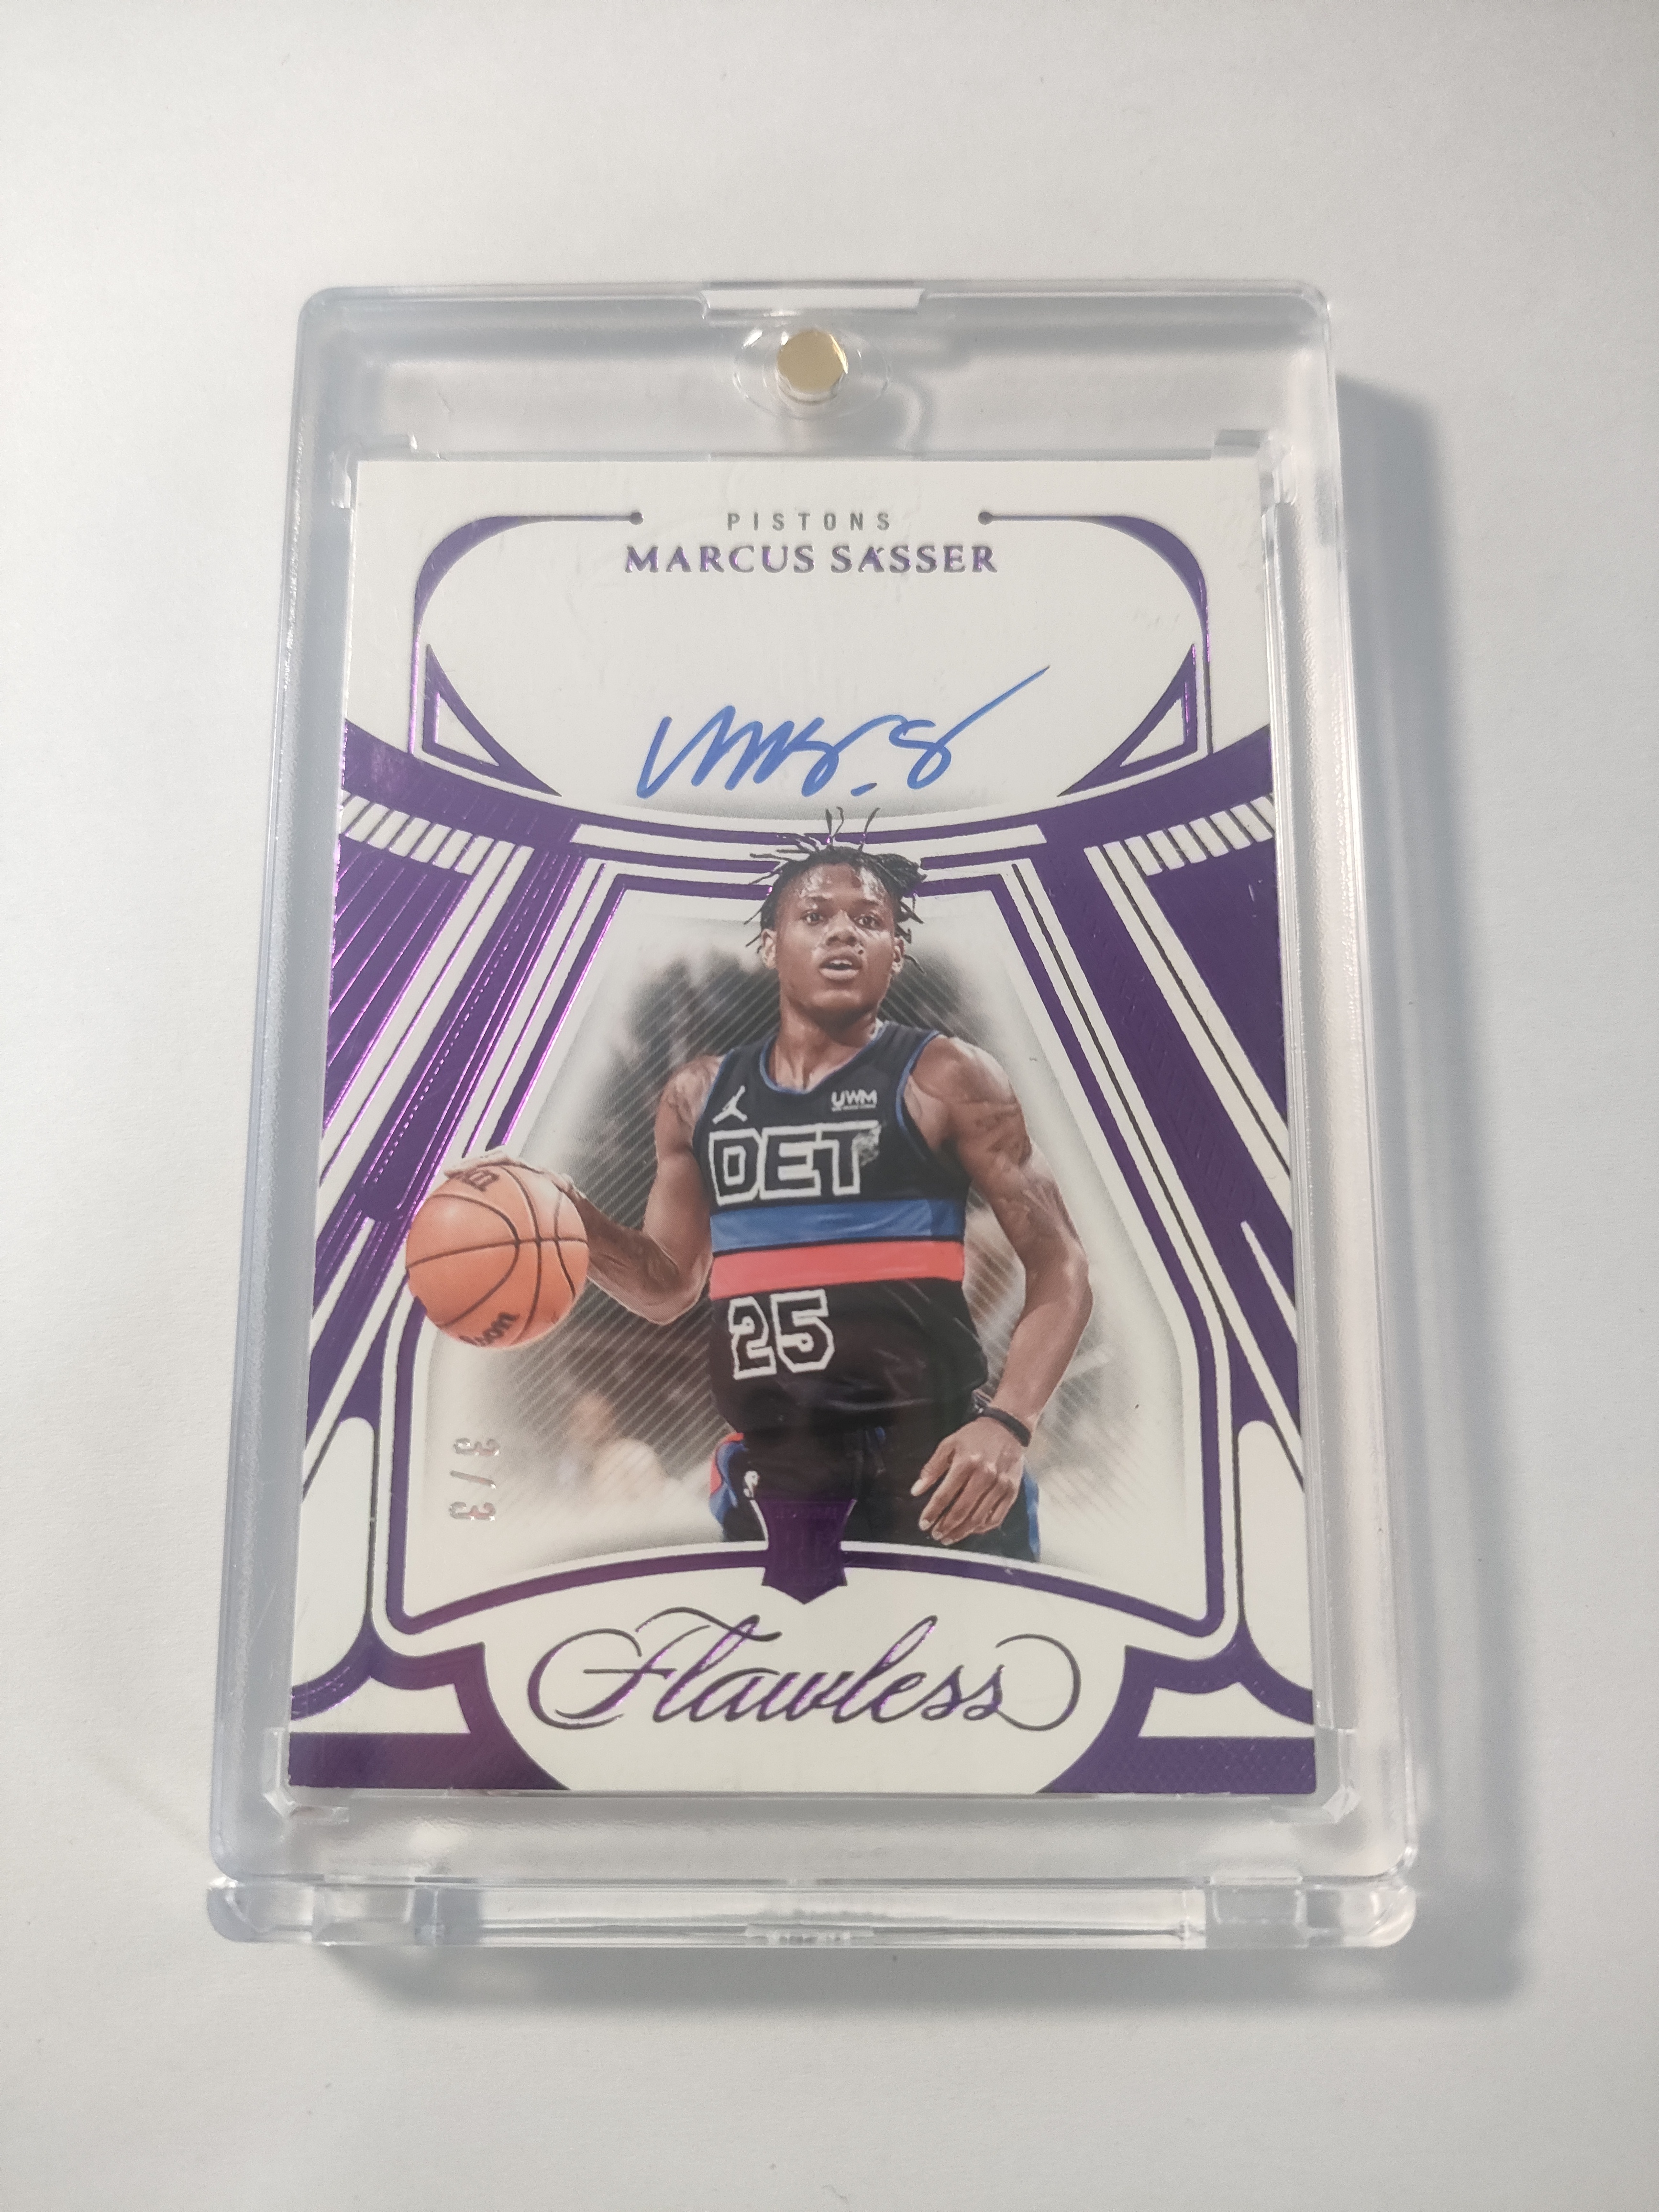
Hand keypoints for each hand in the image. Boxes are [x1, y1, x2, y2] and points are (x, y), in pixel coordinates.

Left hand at [911, 1417, 1023, 1543]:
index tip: (923, 1524)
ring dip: (962, 1532)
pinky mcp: (1012, 1491)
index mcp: (966, 1462)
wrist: (1007, 1428)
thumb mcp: (948, 1444)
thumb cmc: (974, 1436)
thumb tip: (916, 1491)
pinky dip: (982, 1528)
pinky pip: (996, 1517)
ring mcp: (1000, 1485)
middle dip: (946, 1526)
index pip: (945, 1495)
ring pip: (979, 1518)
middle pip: (962, 1510)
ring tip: (949, 1538)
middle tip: (936, 1535)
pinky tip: (971, 1530)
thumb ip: (931, 1468)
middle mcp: (985, 1475)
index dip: (932, 1512)